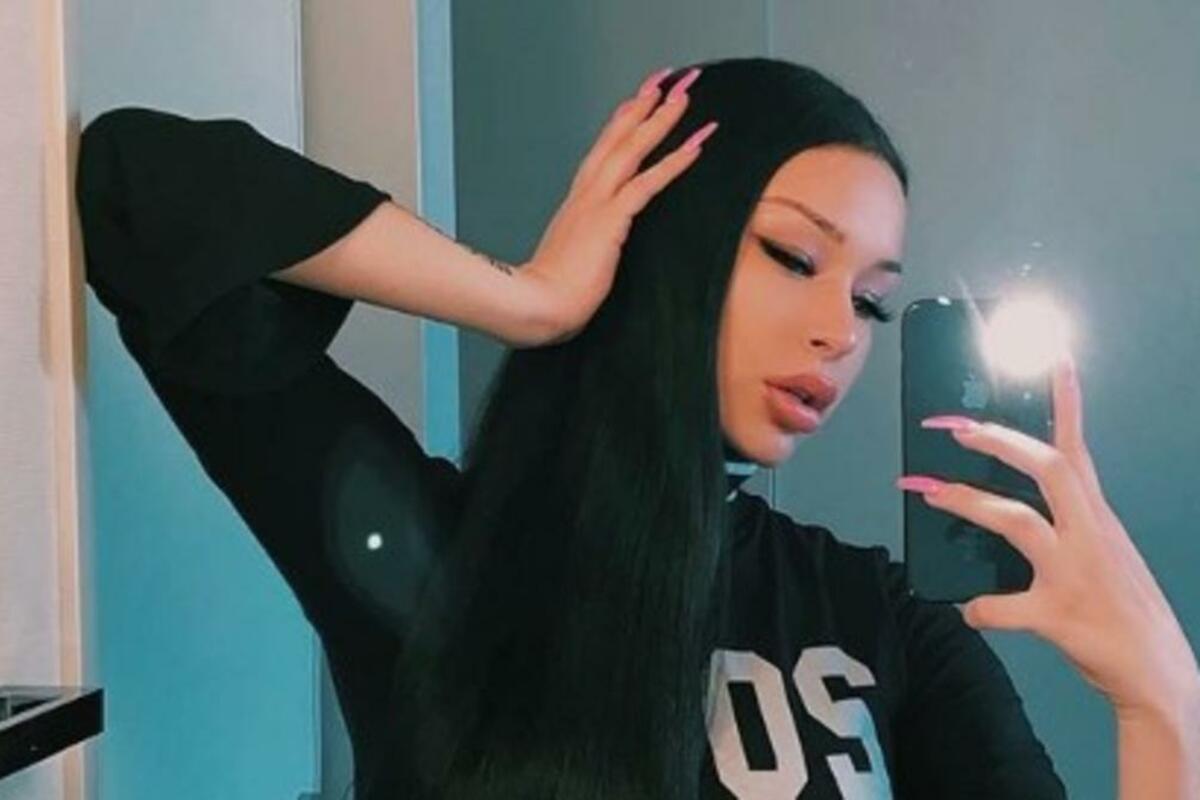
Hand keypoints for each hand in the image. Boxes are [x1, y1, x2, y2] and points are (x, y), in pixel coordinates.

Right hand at [517, 66, 718, 345]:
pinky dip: (673, 162)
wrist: (537, 307)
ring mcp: (596, 204)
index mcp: (578, 204)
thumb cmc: (552, 297)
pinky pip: (647, 183)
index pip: (603, 154)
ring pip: (632, 150)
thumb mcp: (574, 263)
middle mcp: (585, 195)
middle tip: (665, 79)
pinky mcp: (610, 221)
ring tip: (685, 95)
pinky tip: (695, 144)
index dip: (622, 125)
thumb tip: (598, 252)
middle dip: (642, 106)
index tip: (638, 101)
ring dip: (661, 120)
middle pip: (617, 138)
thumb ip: (588, 248)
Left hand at [898, 353, 1199, 718]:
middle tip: (955, 426)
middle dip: (1000, 442)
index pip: (1078, 450)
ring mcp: (1076, 574)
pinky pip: (1004, 606)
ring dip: (970, 504)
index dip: (1065, 404)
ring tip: (931, 492)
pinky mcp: (1060, 616)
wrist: (1158, 675)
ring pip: (1018, 523)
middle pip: (1049, 469)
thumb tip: (1005, 508)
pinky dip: (980, 607)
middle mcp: (1090, 536)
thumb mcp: (1100, 555)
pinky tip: (967, 610)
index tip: (1054, 360)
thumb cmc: (1121, 609)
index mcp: (1097, 519)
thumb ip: (1062, 526)